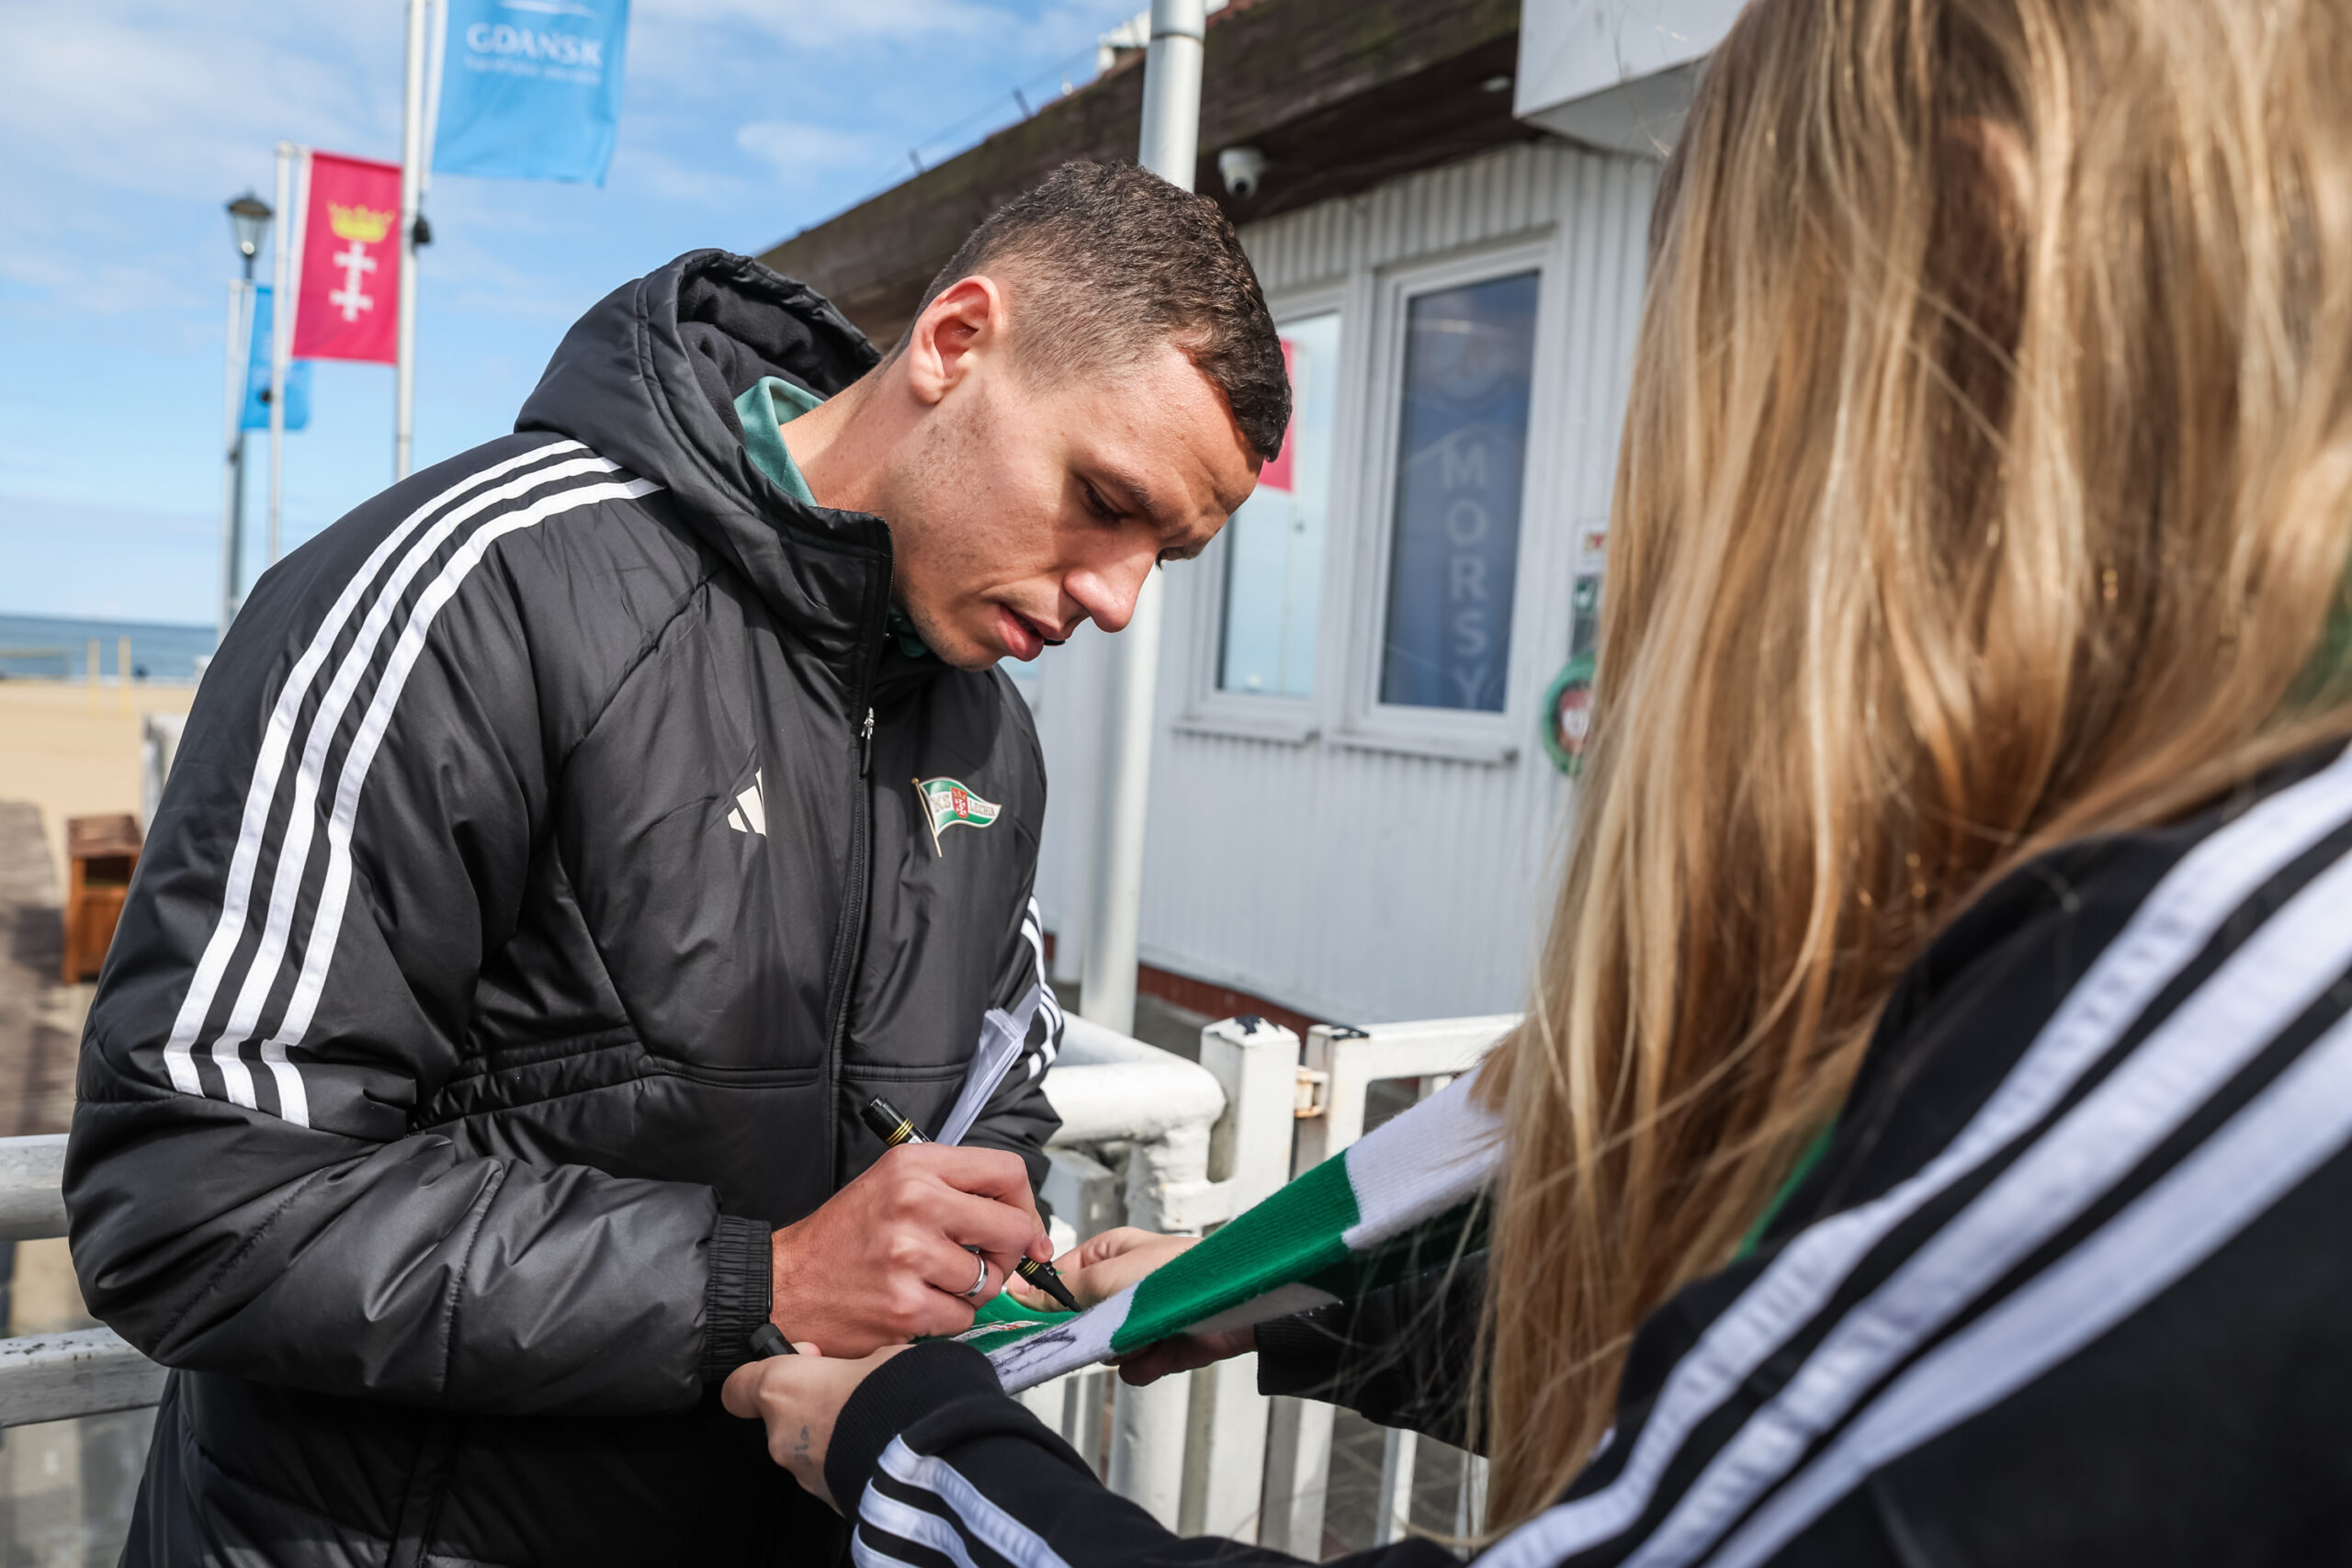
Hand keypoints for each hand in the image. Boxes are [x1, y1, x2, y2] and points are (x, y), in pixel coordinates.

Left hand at [722, 1342, 906, 1508]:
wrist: (927, 1452)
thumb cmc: (898, 1392)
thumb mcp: (879, 1354)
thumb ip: (853, 1364)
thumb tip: (863, 1370)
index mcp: (783, 1389)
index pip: (738, 1388)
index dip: (766, 1372)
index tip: (803, 1361)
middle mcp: (783, 1436)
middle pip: (784, 1417)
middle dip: (816, 1404)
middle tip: (855, 1392)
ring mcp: (805, 1474)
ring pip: (810, 1447)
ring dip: (836, 1434)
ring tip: (878, 1423)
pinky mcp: (830, 1499)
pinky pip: (833, 1471)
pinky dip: (851, 1460)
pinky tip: (882, 1447)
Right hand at [770, 1144, 1051, 1354]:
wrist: (784, 1284)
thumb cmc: (844, 1237)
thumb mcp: (894, 1184)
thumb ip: (959, 1192)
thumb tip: (1030, 1231)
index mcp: (915, 1165)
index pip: (1007, 1172)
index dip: (1025, 1205)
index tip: (1022, 1229)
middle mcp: (916, 1203)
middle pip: (1012, 1230)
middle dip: (1007, 1255)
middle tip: (981, 1262)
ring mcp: (910, 1256)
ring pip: (990, 1281)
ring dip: (970, 1291)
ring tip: (931, 1282)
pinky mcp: (905, 1306)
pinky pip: (963, 1318)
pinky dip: (946, 1318)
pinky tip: (915, 1304)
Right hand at [1003, 1228, 1252, 1384]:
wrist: (1237, 1305)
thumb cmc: (1176, 1274)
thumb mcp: (1108, 1277)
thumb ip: (1062, 1290)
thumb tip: (1019, 1288)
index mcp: (1106, 1256)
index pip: (1057, 1280)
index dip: (1043, 1302)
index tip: (1029, 1321)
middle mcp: (1119, 1287)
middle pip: (1078, 1322)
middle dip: (1090, 1331)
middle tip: (1099, 1327)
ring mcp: (1138, 1320)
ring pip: (1103, 1349)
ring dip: (1121, 1348)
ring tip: (1144, 1334)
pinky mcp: (1158, 1348)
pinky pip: (1131, 1369)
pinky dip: (1145, 1364)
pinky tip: (1162, 1351)